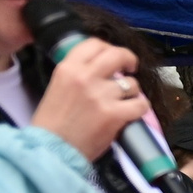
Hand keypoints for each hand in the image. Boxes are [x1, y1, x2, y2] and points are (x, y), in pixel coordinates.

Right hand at [31, 38, 150, 160]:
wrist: (52, 148)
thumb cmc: (53, 123)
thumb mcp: (58, 87)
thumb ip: (77, 74)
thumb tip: (101, 69)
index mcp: (68, 68)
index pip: (94, 44)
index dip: (109, 48)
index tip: (114, 57)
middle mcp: (85, 77)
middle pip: (117, 54)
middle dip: (129, 59)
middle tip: (131, 67)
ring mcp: (101, 95)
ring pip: (132, 83)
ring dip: (132, 92)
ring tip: (123, 102)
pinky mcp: (115, 114)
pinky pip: (140, 104)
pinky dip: (140, 109)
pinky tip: (132, 113)